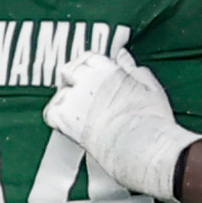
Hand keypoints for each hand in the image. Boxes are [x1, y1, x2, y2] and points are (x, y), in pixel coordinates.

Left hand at [44, 54, 200, 202]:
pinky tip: (72, 120)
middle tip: (87, 88)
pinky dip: (58, 114)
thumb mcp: (150, 86)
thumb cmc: (149, 118)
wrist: (139, 145)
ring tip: (82, 107)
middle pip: (69, 70)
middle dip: (76, 76)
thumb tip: (122, 57)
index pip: (89, 57)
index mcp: (107, 69)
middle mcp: (86, 82)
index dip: (92, 64)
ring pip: (60, 91)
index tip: (97, 71)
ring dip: (68, 95)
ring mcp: (73, 101)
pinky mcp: (65, 122)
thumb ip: (132, 68)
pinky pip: (52, 112)